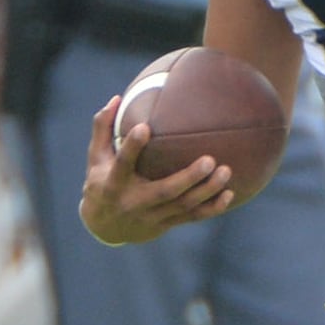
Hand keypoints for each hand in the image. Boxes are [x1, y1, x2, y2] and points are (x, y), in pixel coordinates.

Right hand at [78, 96, 240, 244]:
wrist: (105, 227)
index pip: (122, 164)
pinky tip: (229, 193)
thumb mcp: (95, 158)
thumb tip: (116, 98)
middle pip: (165, 191)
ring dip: (207, 191)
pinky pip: (192, 217)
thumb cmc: (101, 182)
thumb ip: (103, 128)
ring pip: (183, 205)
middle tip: (209, 159)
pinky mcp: (166, 223)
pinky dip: (212, 208)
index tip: (144, 127)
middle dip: (188, 178)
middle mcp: (134, 202)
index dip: (132, 147)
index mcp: (113, 184)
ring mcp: (152, 216)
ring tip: (226, 171)